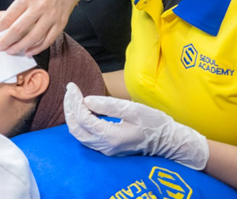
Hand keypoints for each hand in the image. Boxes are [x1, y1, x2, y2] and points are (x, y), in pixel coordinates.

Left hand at [0, 0, 83, 54]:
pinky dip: (37, 48)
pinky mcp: (61, 24)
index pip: (8, 18)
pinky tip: (28, 52)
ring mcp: (51, 16)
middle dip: (6, 41)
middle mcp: (39, 7)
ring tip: (11, 51)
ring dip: (20, 47)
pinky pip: (47, 40)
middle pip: (18, 29)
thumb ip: (18, 8)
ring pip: (33, 37)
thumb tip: (5, 27)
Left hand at [63, 82, 209, 169]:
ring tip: (72, 97)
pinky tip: (81, 109)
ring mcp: (105, 150)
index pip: (83, 118)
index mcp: (111, 136)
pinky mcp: (107, 148)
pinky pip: (85, 137)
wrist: (167, 140)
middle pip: (75, 128)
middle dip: (69, 108)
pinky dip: (79, 122)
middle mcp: (105, 146)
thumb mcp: (133, 109)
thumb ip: (109, 105)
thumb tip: (87, 100)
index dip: (74, 101)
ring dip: (72, 115)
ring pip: (78, 134)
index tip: (72, 86)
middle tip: (69, 90)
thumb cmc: (153, 122)